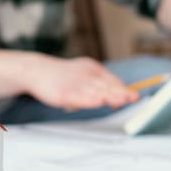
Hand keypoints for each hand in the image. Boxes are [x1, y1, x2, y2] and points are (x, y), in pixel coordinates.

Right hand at [23, 56, 138, 109]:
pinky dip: (89, 100)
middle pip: (105, 85)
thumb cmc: (61, 74)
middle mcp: (84, 74)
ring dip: (109, 96)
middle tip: (132, 98)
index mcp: (91, 68)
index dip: (123, 88)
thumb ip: (100, 83)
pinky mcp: (63, 93)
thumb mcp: (83, 72)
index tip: (134, 96)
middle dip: (120, 92)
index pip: (111, 79)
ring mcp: (73, 84)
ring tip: (121, 100)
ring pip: (94, 91)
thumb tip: (119, 95)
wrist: (36, 70)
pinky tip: (97, 102)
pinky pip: (78, 98)